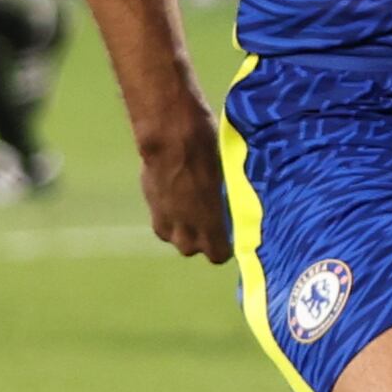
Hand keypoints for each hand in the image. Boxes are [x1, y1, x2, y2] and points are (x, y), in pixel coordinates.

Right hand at [133, 111, 231, 262]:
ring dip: (181, 230)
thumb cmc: (211, 152)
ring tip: (193, 213)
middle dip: (201, 240)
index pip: (217, 255)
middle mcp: (184, 227)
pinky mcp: (151, 203)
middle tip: (212, 223)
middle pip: (191, 249)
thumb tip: (240, 205)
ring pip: (172, 236)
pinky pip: (161, 219)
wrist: (171, 136)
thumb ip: (229, 201)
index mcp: (210, 224)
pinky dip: (168, 215)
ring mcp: (164, 216)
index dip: (224, 247)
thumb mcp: (230, 178)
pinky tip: (178, 198)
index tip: (231, 237)